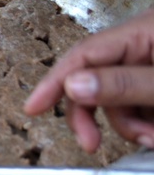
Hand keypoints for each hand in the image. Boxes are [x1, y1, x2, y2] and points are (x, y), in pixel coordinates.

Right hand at [24, 9, 153, 152]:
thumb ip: (125, 84)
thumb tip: (73, 86)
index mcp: (143, 31)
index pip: (84, 54)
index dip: (54, 82)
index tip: (33, 108)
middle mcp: (143, 45)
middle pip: (96, 81)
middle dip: (95, 116)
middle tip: (91, 143)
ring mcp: (151, 65)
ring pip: (118, 101)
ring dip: (131, 127)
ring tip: (153, 138)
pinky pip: (137, 107)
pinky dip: (143, 124)